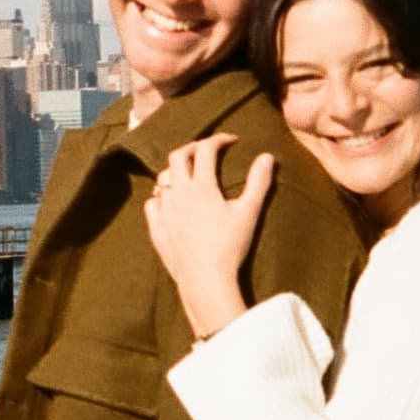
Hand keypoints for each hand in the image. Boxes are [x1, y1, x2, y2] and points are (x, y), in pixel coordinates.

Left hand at [142, 135, 274, 339]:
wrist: (205, 280)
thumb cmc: (230, 246)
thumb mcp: (249, 212)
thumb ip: (259, 182)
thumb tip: (267, 156)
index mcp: (201, 186)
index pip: (205, 149)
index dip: (218, 139)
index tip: (231, 141)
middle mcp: (178, 193)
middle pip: (177, 156)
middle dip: (192, 148)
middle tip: (207, 151)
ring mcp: (164, 211)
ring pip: (162, 178)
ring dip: (175, 171)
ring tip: (189, 174)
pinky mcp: (156, 228)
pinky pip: (152, 203)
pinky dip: (160, 196)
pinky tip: (170, 201)